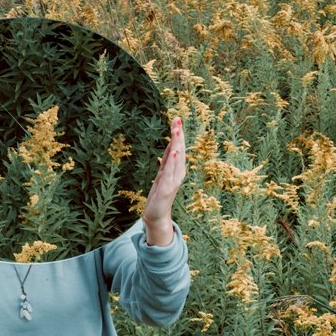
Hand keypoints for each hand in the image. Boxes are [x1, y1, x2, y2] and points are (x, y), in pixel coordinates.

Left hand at [142, 116, 186, 245]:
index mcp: (176, 169)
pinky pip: (169, 173)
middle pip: (178, 150)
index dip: (177, 134)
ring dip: (176, 144)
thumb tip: (170, 145)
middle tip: (177, 119)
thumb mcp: (162, 174)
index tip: (176, 119)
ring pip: (175, 159)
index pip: (177, 148)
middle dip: (178, 135)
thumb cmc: (159, 196)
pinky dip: (172, 162)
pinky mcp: (166, 189)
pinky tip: (173, 152)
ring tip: (176, 131)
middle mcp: (177, 174)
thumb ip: (167, 161)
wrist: (156, 216)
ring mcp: (173, 181)